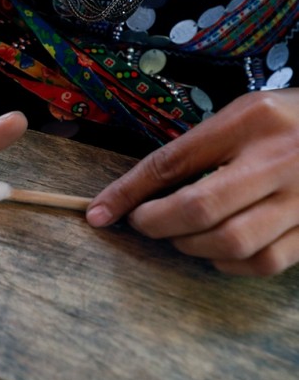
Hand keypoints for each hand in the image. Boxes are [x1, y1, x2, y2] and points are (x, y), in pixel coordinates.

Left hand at [87, 88, 298, 275]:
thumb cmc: (286, 121)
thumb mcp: (240, 116)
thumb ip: (196, 150)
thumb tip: (139, 192)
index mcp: (250, 122)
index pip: (172, 161)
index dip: (128, 192)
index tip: (99, 213)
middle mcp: (278, 160)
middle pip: (200, 208)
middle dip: (156, 224)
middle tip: (143, 223)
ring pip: (231, 242)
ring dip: (189, 246)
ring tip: (179, 234)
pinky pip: (264, 263)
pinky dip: (228, 264)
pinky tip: (216, 249)